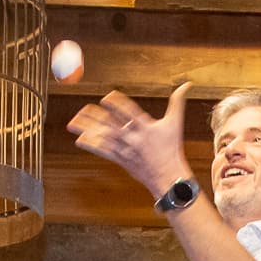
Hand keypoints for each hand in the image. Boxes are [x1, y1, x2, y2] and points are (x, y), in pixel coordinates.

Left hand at [67, 83, 193, 197]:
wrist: (168, 177)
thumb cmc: (171, 148)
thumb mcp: (175, 123)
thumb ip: (177, 102)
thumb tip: (187, 84)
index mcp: (146, 127)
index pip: (129, 112)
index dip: (117, 104)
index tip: (107, 97)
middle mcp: (134, 138)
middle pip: (111, 124)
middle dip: (95, 116)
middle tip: (82, 108)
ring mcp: (125, 150)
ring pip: (103, 137)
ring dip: (86, 129)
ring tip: (72, 122)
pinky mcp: (120, 160)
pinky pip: (102, 151)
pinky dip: (90, 145)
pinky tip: (79, 139)